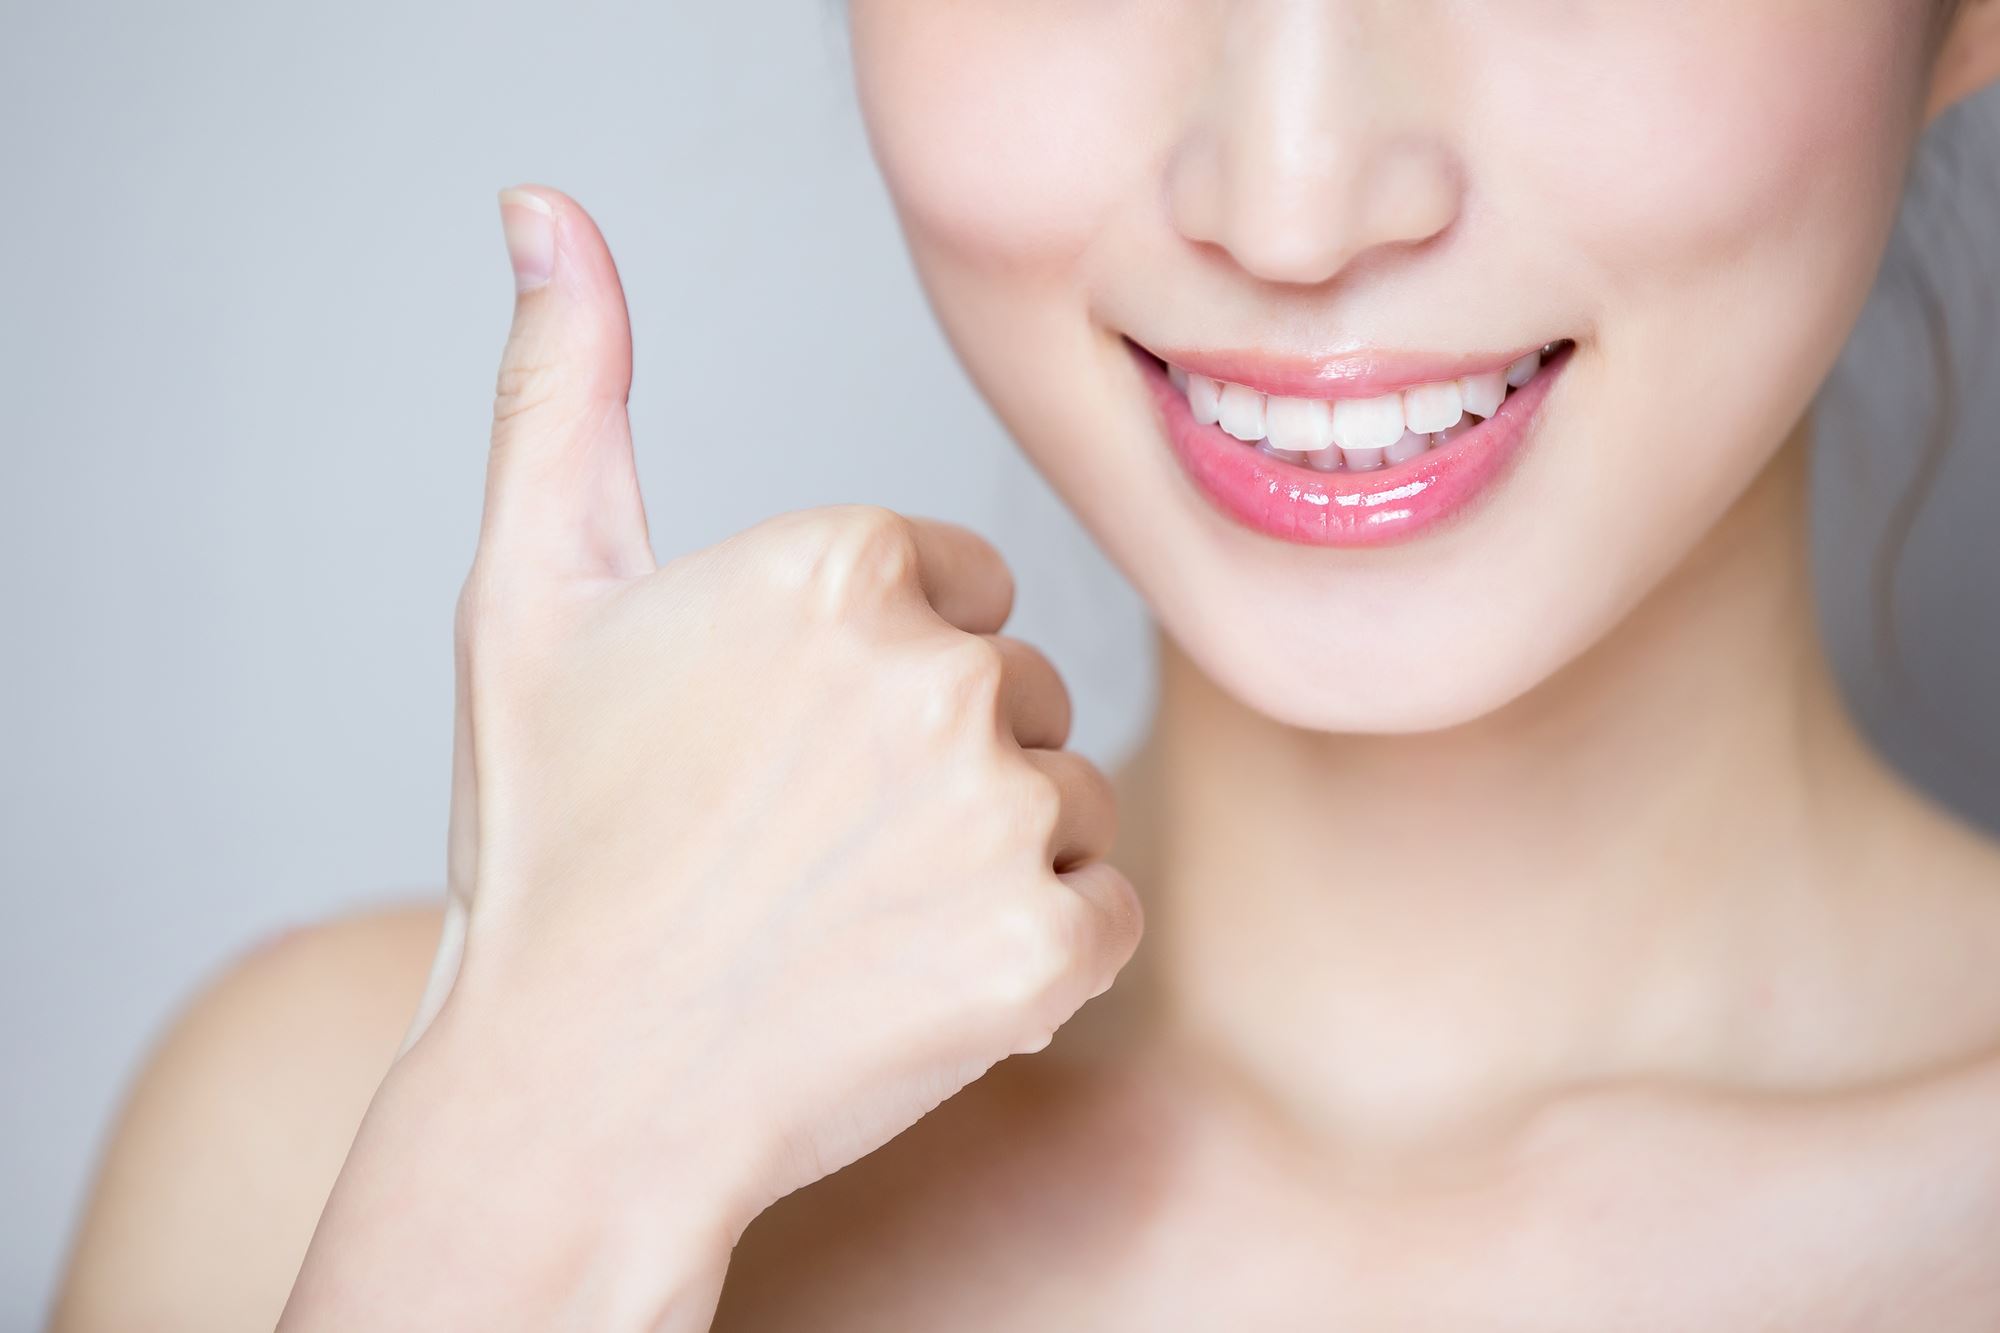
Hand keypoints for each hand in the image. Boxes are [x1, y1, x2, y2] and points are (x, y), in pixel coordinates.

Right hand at [287, 186, 1142, 1331]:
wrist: (577, 1094)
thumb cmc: (555, 848)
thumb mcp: (528, 596)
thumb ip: (564, 392)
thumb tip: (545, 214)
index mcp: (839, 562)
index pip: (954, 587)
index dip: (874, 673)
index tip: (784, 748)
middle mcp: (941, 669)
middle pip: (1018, 687)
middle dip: (943, 756)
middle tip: (807, 843)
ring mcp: (1001, 813)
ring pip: (1066, 799)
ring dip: (991, 857)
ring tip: (854, 917)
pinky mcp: (1047, 947)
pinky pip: (1105, 912)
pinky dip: (1039, 953)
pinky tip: (919, 981)